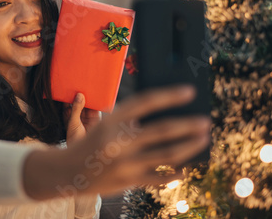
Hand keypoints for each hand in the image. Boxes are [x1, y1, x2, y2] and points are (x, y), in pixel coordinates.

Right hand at [65, 85, 210, 195]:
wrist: (65, 172)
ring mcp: (124, 162)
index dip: (170, 95)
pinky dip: (174, 174)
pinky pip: (158, 178)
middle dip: (188, 125)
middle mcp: (118, 140)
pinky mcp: (127, 180)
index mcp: (111, 119)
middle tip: (206, 121)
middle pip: (162, 130)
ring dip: (189, 146)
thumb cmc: (89, 144)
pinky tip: (185, 169)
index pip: (146, 102)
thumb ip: (128, 121)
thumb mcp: (103, 125)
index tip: (189, 91)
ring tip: (203, 139)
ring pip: (166, 155)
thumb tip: (163, 119)